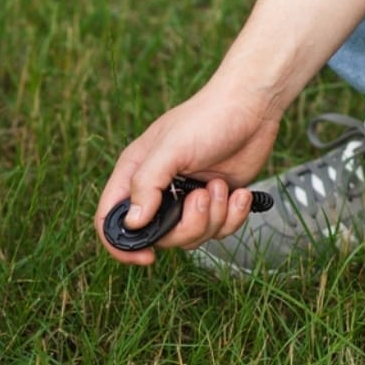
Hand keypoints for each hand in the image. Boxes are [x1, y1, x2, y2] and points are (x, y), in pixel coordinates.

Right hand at [95, 80, 280, 264]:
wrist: (252, 108)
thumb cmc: (207, 118)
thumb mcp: (171, 148)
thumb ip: (147, 184)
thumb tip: (133, 222)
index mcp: (136, 174)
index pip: (111, 219)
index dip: (122, 245)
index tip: (146, 256)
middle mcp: (158, 190)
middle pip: (159, 237)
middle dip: (186, 225)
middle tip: (201, 196)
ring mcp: (187, 199)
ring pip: (191, 237)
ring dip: (213, 217)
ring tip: (219, 186)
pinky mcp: (215, 202)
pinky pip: (219, 230)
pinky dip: (233, 216)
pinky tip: (238, 192)